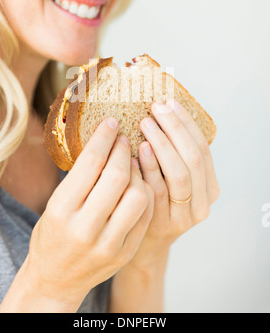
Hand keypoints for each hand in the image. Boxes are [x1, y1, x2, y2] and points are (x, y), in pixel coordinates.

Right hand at [23, 117, 153, 310]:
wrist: (56, 279)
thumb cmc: (53, 234)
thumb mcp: (56, 203)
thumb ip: (80, 177)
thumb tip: (105, 139)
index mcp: (62, 210)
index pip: (90, 163)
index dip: (104, 137)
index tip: (112, 121)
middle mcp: (85, 228)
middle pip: (117, 176)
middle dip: (124, 150)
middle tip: (124, 139)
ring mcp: (108, 243)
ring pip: (138, 195)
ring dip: (138, 172)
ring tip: (131, 163)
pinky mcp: (125, 252)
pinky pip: (145, 214)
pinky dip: (145, 192)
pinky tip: (138, 182)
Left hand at [128, 99, 219, 268]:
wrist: (143, 242)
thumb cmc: (156, 201)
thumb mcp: (170, 178)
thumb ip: (172, 154)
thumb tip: (160, 108)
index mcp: (209, 186)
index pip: (203, 148)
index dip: (186, 123)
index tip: (169, 102)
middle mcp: (202, 202)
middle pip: (192, 158)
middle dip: (174, 129)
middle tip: (155, 108)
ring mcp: (183, 216)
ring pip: (178, 174)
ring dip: (162, 144)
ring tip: (145, 124)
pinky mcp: (162, 224)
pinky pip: (156, 191)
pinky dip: (147, 168)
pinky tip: (135, 151)